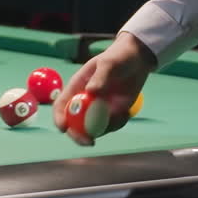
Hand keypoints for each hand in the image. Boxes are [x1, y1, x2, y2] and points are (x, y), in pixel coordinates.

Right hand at [54, 30, 156, 146]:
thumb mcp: (109, 63)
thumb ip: (100, 77)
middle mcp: (85, 101)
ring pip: (93, 128)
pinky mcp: (112, 113)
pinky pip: (111, 126)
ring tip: (122, 113)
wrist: (138, 58)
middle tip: (89, 141)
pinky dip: (117, 124)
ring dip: (105, 129)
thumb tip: (90, 92)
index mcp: (77, 87)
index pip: (61, 105)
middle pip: (74, 123)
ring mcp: (99, 108)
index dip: (59, 118)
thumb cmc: (119, 56)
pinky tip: (126, 112)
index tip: (64, 128)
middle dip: (78, 135)